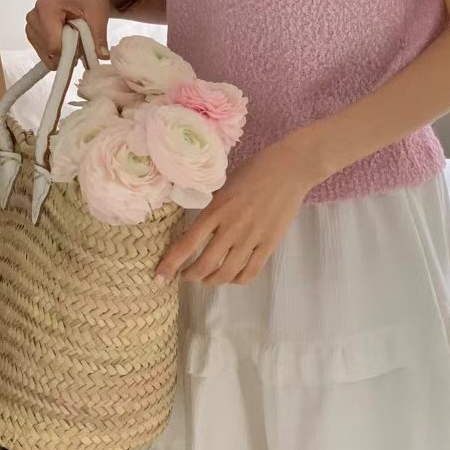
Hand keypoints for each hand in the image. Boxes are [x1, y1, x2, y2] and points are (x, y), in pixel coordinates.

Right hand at [25, 0, 111, 68]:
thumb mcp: (99, 14)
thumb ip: (99, 36)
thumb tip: (103, 57)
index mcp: (46, 9)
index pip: (53, 45)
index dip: (71, 54)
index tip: (85, 51)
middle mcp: (34, 16)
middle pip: (48, 50)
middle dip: (67, 53)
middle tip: (82, 42)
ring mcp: (31, 24)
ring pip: (45, 53)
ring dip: (62, 53)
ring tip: (75, 39)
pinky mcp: (33, 30)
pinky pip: (43, 50)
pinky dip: (57, 52)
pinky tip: (68, 42)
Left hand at [156, 140, 320, 286]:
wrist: (289, 169)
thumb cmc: (253, 171)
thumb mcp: (223, 186)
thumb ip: (211, 209)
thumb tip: (196, 230)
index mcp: (216, 210)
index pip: (187, 244)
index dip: (171, 264)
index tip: (160, 276)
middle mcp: (231, 228)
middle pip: (205, 265)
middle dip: (190, 276)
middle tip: (185, 276)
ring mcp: (252, 238)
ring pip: (227, 273)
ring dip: (211, 281)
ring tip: (206, 279)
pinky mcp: (270, 244)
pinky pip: (251, 272)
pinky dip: (237, 280)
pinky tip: (232, 276)